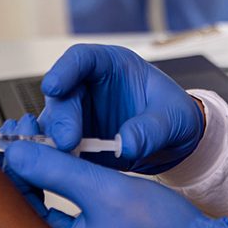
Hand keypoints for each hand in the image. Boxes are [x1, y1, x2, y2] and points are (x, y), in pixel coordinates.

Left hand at [3, 140, 227, 227]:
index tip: (18, 130)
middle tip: (23, 126)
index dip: (15, 159)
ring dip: (42, 159)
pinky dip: (60, 169)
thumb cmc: (161, 226)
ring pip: (46, 191)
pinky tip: (63, 151)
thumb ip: (58, 170)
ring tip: (39, 132)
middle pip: (29, 193)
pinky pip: (66, 194)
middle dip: (25, 157)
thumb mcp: (105, 190)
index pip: (21, 197)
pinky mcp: (95, 225)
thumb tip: (17, 152)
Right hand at [39, 45, 203, 173]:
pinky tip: (63, 168)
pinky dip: (57, 157)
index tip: (53, 87)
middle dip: (61, 117)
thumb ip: (151, 129)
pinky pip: (57, 147)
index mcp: (111, 66)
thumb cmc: (174, 116)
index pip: (81, 59)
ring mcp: (79, 113)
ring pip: (53, 122)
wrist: (174, 143)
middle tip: (66, 141)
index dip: (64, 69)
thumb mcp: (173, 118)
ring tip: (67, 158)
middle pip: (62, 95)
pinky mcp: (75, 140)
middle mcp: (88, 86)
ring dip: (54, 140)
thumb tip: (127, 144)